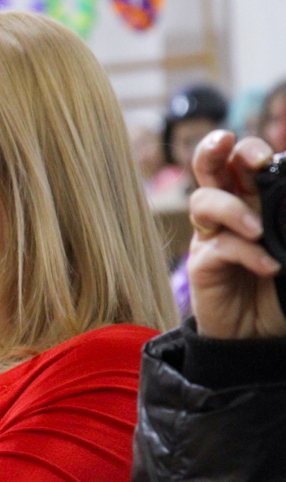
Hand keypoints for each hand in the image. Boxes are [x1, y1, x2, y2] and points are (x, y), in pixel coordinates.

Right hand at [187, 131, 284, 338]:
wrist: (260, 336)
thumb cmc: (282, 289)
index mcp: (254, 199)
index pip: (242, 162)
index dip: (248, 150)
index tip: (267, 158)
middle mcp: (228, 212)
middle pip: (209, 166)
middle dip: (214, 149)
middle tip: (229, 144)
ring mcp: (212, 236)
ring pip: (203, 200)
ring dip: (230, 207)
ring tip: (258, 231)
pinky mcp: (203, 264)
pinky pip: (218, 247)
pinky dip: (246, 253)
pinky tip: (269, 267)